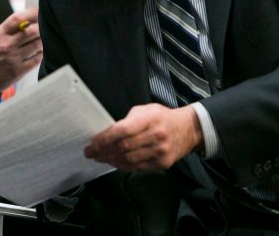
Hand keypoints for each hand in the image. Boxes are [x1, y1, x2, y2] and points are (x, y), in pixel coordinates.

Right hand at [0, 7, 42, 95]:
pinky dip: (40, 54)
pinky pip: (36, 59)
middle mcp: (7, 45)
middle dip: (40, 28)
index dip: (31, 13)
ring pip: (37, 45)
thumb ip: (6, 31)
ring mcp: (13, 58)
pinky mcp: (18, 71)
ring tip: (40, 41)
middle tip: (43, 29)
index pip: (18, 18)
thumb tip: (25, 23)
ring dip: (42, 42)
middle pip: (32, 31)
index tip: (37, 13)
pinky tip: (38, 53)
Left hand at [84, 104, 203, 170]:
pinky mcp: (163, 163)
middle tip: (90, 153)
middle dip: (103, 151)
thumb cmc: (162, 117)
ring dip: (110, 160)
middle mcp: (156, 136)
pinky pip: (137, 167)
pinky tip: (113, 162)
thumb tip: (107, 132)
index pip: (122, 130)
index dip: (105, 138)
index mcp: (150, 119)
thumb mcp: (145, 110)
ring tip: (99, 157)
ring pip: (129, 159)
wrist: (188, 130)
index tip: (92, 143)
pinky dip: (122, 166)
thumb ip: (127, 120)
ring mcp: (160, 151)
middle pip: (123, 147)